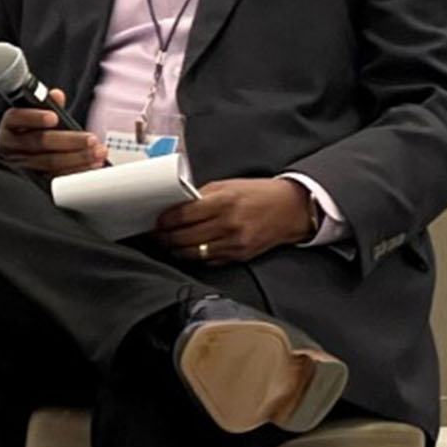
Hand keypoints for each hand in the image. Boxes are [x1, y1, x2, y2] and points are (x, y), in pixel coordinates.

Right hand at [0, 89, 105, 176]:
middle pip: (40, 142)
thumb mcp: (33, 114)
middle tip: (91, 139)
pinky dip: (74, 172)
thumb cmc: (28, 131)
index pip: (18, 117)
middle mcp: (10, 145)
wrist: (17, 155)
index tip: (54, 117)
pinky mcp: (32, 180)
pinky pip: (54, 177)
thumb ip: (46, 104)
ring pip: (49, 162)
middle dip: (69, 140)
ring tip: (96, 153)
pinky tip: (89, 166)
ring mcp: (20, 165)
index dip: (36, 117)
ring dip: (77, 158)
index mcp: (10, 124)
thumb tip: (57, 95)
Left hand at [153, 177, 314, 265]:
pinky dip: (195, 257)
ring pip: (193, 253)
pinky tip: (187, 251)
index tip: (157, 222)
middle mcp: (228, 224)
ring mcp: (234, 243)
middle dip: (164, 238)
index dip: (164, 221)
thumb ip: (201, 195)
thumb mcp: (228, 185)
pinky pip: (208, 260)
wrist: (290, 209)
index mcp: (223, 202)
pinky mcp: (239, 256)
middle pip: (184, 238)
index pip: (183, 215)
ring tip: (167, 245)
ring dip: (175, 251)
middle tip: (156, 235)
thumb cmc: (258, 194)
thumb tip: (176, 205)